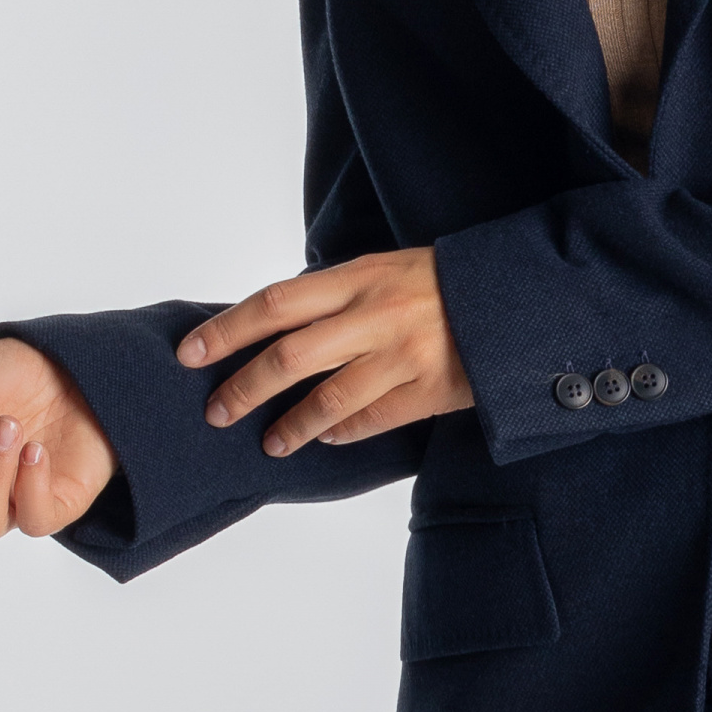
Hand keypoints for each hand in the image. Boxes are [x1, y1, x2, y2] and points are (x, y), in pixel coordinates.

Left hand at [176, 247, 472, 454]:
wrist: (521, 298)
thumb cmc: (446, 282)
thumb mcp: (389, 268)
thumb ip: (339, 294)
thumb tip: (279, 325)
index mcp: (361, 276)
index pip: (276, 303)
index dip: (227, 330)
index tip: (190, 353)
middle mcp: (377, 314)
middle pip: (290, 356)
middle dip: (243, 388)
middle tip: (216, 412)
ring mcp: (405, 354)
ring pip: (328, 398)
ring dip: (291, 425)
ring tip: (270, 443)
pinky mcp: (431, 390)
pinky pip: (372, 418)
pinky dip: (342, 431)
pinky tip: (327, 438)